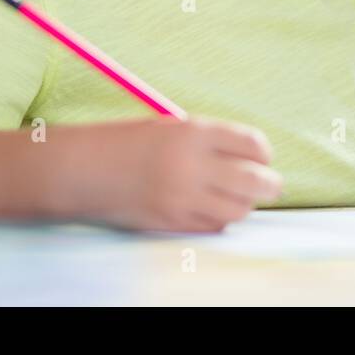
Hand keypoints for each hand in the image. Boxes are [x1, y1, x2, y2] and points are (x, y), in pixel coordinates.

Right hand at [65, 116, 283, 232]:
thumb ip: (210, 142)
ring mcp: (182, 197)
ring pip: (239, 209)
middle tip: (270, 184)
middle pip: (254, 180)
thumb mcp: (172, 128)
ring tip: (238, 197)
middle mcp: (192, 165)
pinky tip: (212, 208)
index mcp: (193, 132)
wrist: (84, 169)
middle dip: (269, 184)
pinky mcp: (171, 222)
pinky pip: (213, 226)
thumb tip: (253, 160)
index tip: (262, 157)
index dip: (263, 152)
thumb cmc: (129, 142)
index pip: (252, 144)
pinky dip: (220, 219)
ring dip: (245, 204)